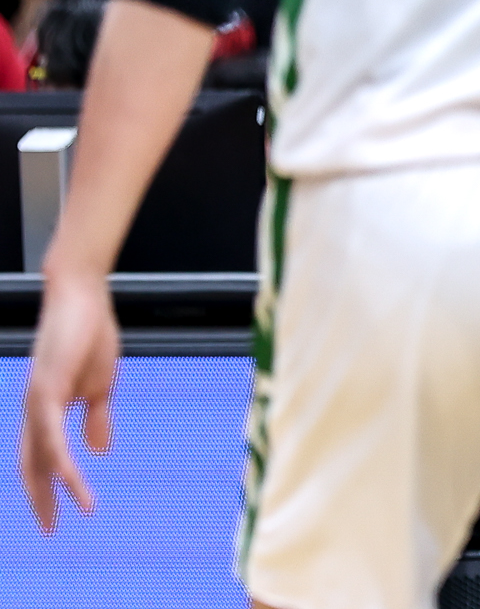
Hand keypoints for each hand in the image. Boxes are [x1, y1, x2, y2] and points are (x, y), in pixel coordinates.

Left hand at [20, 273, 119, 531]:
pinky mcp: (46, 392)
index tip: (57, 516)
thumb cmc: (91, 334)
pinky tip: (73, 477)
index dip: (47, 487)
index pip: (41, 457)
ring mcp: (36, 402)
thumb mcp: (101, 383)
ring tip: (72, 511)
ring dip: (54, 487)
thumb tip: (99, 451)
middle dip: (40, 498)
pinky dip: (61, 460)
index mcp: (47, 409)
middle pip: (31, 464)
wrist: (82, 296)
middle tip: (50, 530)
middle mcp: (34, 410)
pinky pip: (52, 436)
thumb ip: (97, 416)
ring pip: (40, 456)